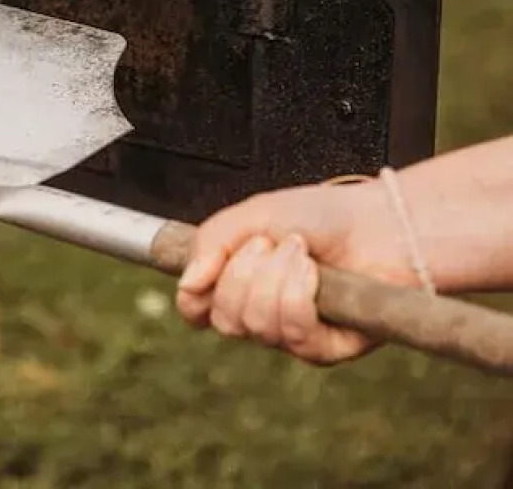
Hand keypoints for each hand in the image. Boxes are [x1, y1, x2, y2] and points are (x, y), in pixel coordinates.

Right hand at [174, 181, 421, 364]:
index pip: (194, 310)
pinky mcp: (324, 349)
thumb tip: (187, 284)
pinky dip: (300, 294)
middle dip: (243, 274)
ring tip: (299, 252)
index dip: (195, 295)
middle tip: (269, 244)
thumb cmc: (319, 217)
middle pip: (224, 320)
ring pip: (258, 326)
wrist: (378, 224)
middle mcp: (258, 315)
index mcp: (234, 284)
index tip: (214, 262)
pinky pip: (295, 333)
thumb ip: (211, 244)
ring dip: (277, 279)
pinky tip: (314, 273)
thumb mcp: (252, 216)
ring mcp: (289, 335)